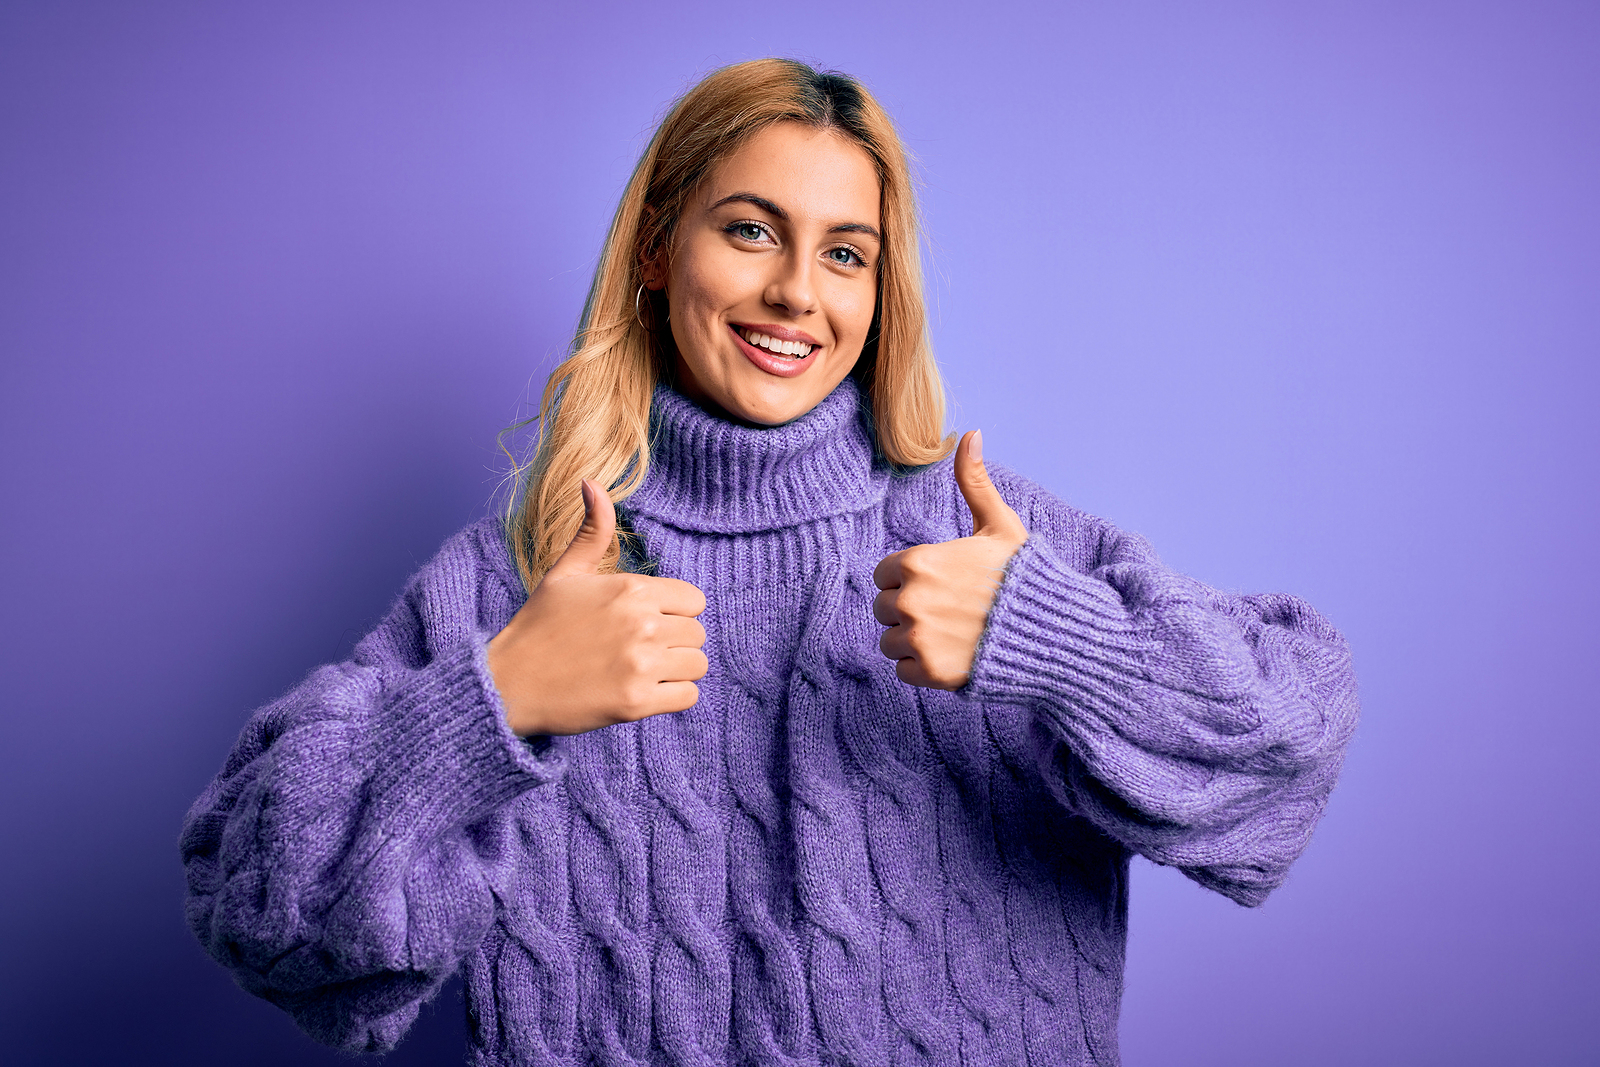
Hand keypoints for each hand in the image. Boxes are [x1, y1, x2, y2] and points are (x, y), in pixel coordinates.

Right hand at [487, 479, 707, 735]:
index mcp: (631, 589)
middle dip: (675, 642)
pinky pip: (688, 696)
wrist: (508, 682)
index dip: (674, 612)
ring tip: (643, 671)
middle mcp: (641, 623)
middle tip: (640, 650)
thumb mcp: (565, 572)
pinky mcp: (636, 703)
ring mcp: (640, 664)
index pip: (694, 600)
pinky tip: (645, 691)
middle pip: (697, 633)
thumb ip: (592, 530)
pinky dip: (672, 696)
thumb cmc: (539, 625)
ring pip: (698, 665)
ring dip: (677, 670)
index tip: (647, 622)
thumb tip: (592, 481)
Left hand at [873, 430, 1027, 689]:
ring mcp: (919, 638)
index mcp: (917, 562)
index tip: (944, 584)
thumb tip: (970, 433)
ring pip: (891, 641)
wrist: (1053, 631)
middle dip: (911, 610)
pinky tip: (956, 655)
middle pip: (884, 608)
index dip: (911, 579)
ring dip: (916, 641)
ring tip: (955, 633)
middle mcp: (910, 600)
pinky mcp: (929, 672)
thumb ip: (974, 482)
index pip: (885, 574)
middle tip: (952, 611)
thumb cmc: (1025, 576)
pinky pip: (903, 670)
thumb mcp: (999, 525)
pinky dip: (925, 668)